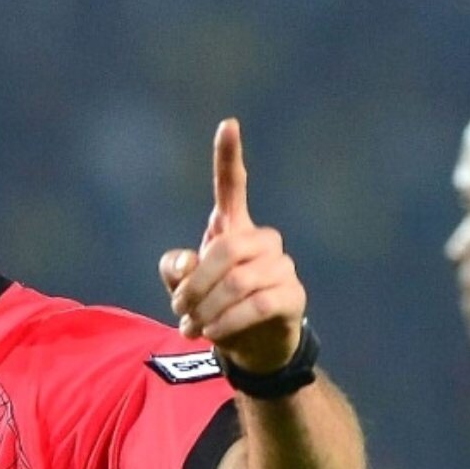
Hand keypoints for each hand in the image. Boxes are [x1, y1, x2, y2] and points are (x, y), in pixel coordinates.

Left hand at [159, 119, 305, 373]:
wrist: (249, 345)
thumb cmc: (214, 305)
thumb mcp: (184, 287)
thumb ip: (176, 270)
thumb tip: (188, 264)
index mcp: (232, 229)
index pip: (232, 186)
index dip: (228, 156)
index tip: (227, 124)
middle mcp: (262, 241)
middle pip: (225, 250)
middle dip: (194, 284)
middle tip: (178, 308)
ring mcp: (281, 267)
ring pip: (239, 281)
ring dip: (207, 308)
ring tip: (192, 326)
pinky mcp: (293, 296)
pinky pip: (257, 305)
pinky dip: (227, 322)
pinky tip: (213, 333)